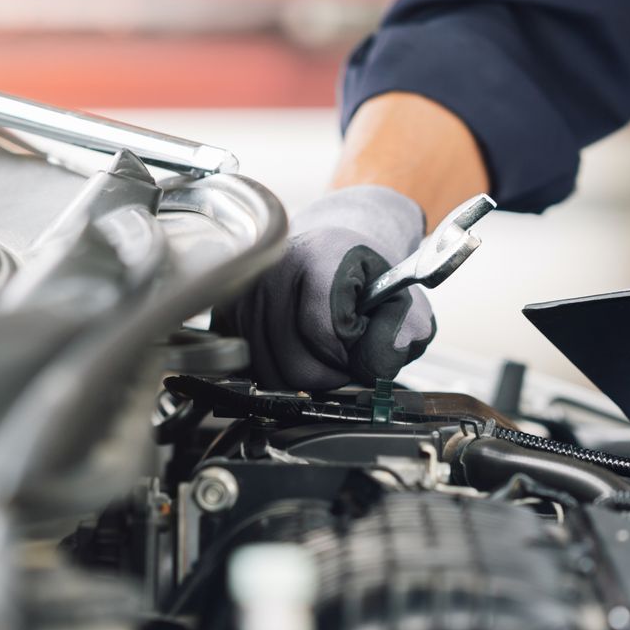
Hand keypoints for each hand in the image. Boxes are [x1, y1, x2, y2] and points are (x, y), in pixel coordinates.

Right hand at [213, 185, 434, 393]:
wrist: (332, 251)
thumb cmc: (364, 279)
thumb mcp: (402, 300)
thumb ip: (403, 333)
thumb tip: (374, 368)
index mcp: (320, 256)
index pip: (326, 333)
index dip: (350, 352)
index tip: (360, 339)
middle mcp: (272, 270)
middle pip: (296, 364)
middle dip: (330, 374)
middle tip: (345, 357)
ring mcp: (244, 293)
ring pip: (272, 374)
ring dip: (304, 378)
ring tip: (323, 352)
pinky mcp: (226, 313)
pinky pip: (252, 369)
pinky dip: (278, 372)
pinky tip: (297, 351)